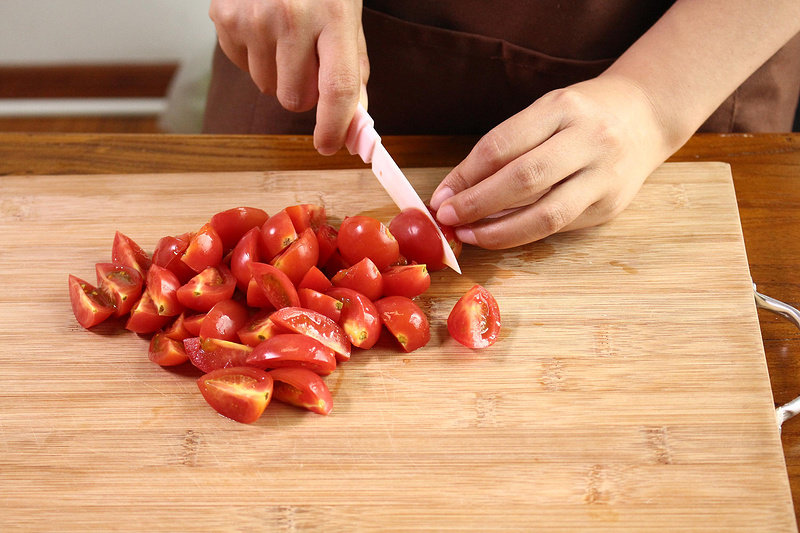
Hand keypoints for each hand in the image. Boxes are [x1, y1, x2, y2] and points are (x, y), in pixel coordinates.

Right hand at [209, 0, 367, 154]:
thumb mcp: (346, 15)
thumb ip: (353, 69)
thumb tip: (355, 121)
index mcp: (333, 15)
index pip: (337, 87)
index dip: (334, 125)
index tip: (329, 145)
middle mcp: (292, 16)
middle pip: (294, 98)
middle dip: (303, 93)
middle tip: (307, 62)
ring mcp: (253, 17)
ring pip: (267, 87)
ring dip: (277, 73)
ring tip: (283, 35)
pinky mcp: (224, 17)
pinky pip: (242, 67)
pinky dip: (254, 55)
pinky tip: (261, 26)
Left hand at [429, 74, 672, 248]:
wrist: (646, 117)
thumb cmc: (580, 115)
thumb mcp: (544, 113)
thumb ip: (504, 147)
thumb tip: (454, 190)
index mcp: (563, 108)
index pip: (502, 145)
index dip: (465, 175)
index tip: (440, 197)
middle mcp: (589, 140)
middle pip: (524, 180)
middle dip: (478, 204)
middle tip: (449, 219)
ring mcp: (605, 176)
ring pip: (545, 214)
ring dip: (500, 232)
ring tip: (470, 236)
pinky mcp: (610, 207)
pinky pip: (559, 226)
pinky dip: (524, 233)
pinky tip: (501, 234)